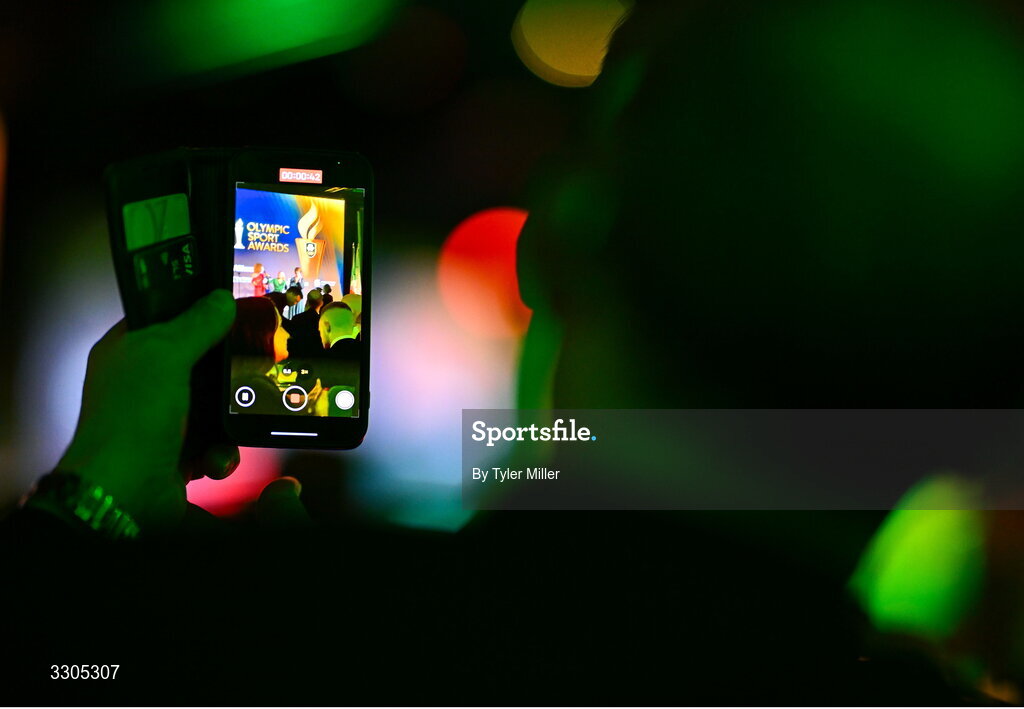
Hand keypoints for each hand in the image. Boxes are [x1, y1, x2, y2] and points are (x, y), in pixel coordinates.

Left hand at [55, 290, 236, 529]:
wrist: (126, 494)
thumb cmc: (134, 417)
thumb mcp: (166, 355)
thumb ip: (196, 324)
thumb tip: (221, 299)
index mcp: (127, 352)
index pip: (163, 318)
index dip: (193, 309)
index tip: (231, 306)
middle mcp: (142, 384)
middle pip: (197, 362)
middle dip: (225, 369)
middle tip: (255, 362)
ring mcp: (161, 421)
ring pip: (213, 404)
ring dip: (228, 417)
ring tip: (234, 422)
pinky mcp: (179, 453)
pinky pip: (214, 442)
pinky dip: (222, 452)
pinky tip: (217, 458)